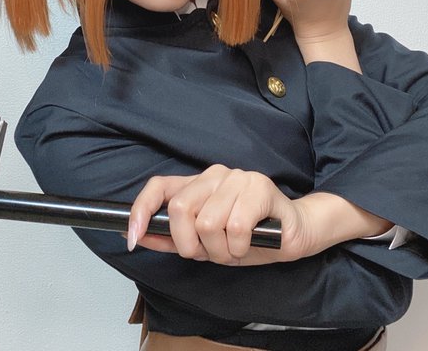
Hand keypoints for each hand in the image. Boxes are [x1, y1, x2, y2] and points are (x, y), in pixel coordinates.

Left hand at [128, 165, 323, 265]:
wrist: (294, 233)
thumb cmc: (249, 237)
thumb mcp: (205, 243)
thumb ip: (172, 239)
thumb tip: (135, 237)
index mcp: (197, 184)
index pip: (159, 186)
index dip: (140, 210)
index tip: (133, 237)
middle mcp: (214, 175)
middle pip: (180, 209)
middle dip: (190, 244)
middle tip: (210, 253)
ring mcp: (237, 177)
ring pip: (208, 223)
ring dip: (221, 250)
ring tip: (235, 248)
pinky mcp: (259, 187)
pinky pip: (235, 227)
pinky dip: (240, 246)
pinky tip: (250, 242)